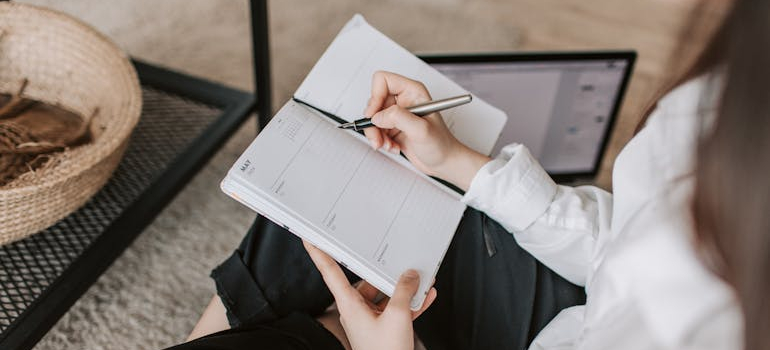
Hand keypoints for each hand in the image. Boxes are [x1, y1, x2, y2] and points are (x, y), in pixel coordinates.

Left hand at [304, 240, 436, 349]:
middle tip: (397, 260)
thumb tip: (409, 276)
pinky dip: (410, 303)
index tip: (310, 238)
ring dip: (403, 289)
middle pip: (367, 281)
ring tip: (420, 280)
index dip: (319, 253)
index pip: (330, 272)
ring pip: (385, 295)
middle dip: (386, 272)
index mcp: (350, 304)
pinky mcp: (383, 328)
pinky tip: (425, 296)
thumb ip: (403, 291)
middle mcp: (356, 310)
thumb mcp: (398, 316)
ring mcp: (370, 319)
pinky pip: (395, 309)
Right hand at [363, 71, 489, 190]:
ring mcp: (398, 114)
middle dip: (374, 122)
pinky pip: (376, 129)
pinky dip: (380, 140)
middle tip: (379, 136)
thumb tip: (377, 116)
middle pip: (374, 101)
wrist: (445, 162)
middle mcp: (404, 99)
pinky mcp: (394, 127)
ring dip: (376, 134)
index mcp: (412, 91)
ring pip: (373, 117)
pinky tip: (393, 147)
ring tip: (387, 145)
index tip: (374, 115)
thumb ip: (398, 118)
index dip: (375, 96)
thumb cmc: (441, 144)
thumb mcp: (421, 130)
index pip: (383, 80)